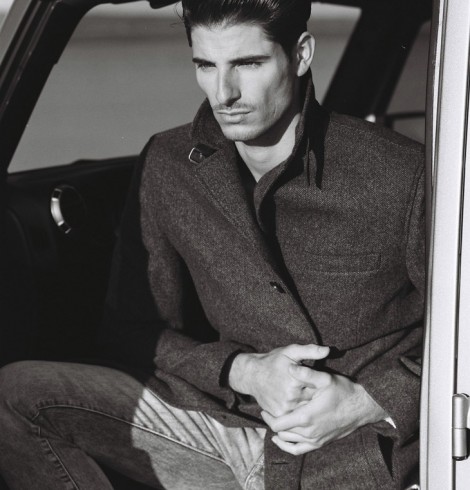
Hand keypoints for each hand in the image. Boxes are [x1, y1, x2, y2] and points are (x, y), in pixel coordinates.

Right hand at [228, 343, 329, 415]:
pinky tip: (296, 402)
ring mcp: (284, 407)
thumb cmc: (274, 361)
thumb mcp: (291, 352)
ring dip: (307, 404)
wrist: (253, 375)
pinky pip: (295, 415)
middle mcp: (291, 396)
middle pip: (313, 399)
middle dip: (315, 395)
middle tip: (311, 389)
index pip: (318, 386)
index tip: (319, 381)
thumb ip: (310, 351)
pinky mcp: (279, 414)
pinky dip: (297, 410)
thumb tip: (328, 350)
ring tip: (303, 394)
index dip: (320, 383)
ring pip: (305, 408)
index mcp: (296, 380)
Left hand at [261, 368, 387, 454]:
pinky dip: (287, 446)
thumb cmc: (344, 391)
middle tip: (266, 410)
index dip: (268, 416)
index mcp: (307, 417)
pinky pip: (298, 450)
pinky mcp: (320, 443)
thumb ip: (306, 373)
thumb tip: (289, 367)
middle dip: (271, 421)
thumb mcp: (325, 378)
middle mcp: (310, 432)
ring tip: (272, 419)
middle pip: (281, 432)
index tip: (263, 407)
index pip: (278, 423)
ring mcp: (315, 440)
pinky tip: (280, 438)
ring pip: (288, 441)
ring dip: (278, 432)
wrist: (362, 407)